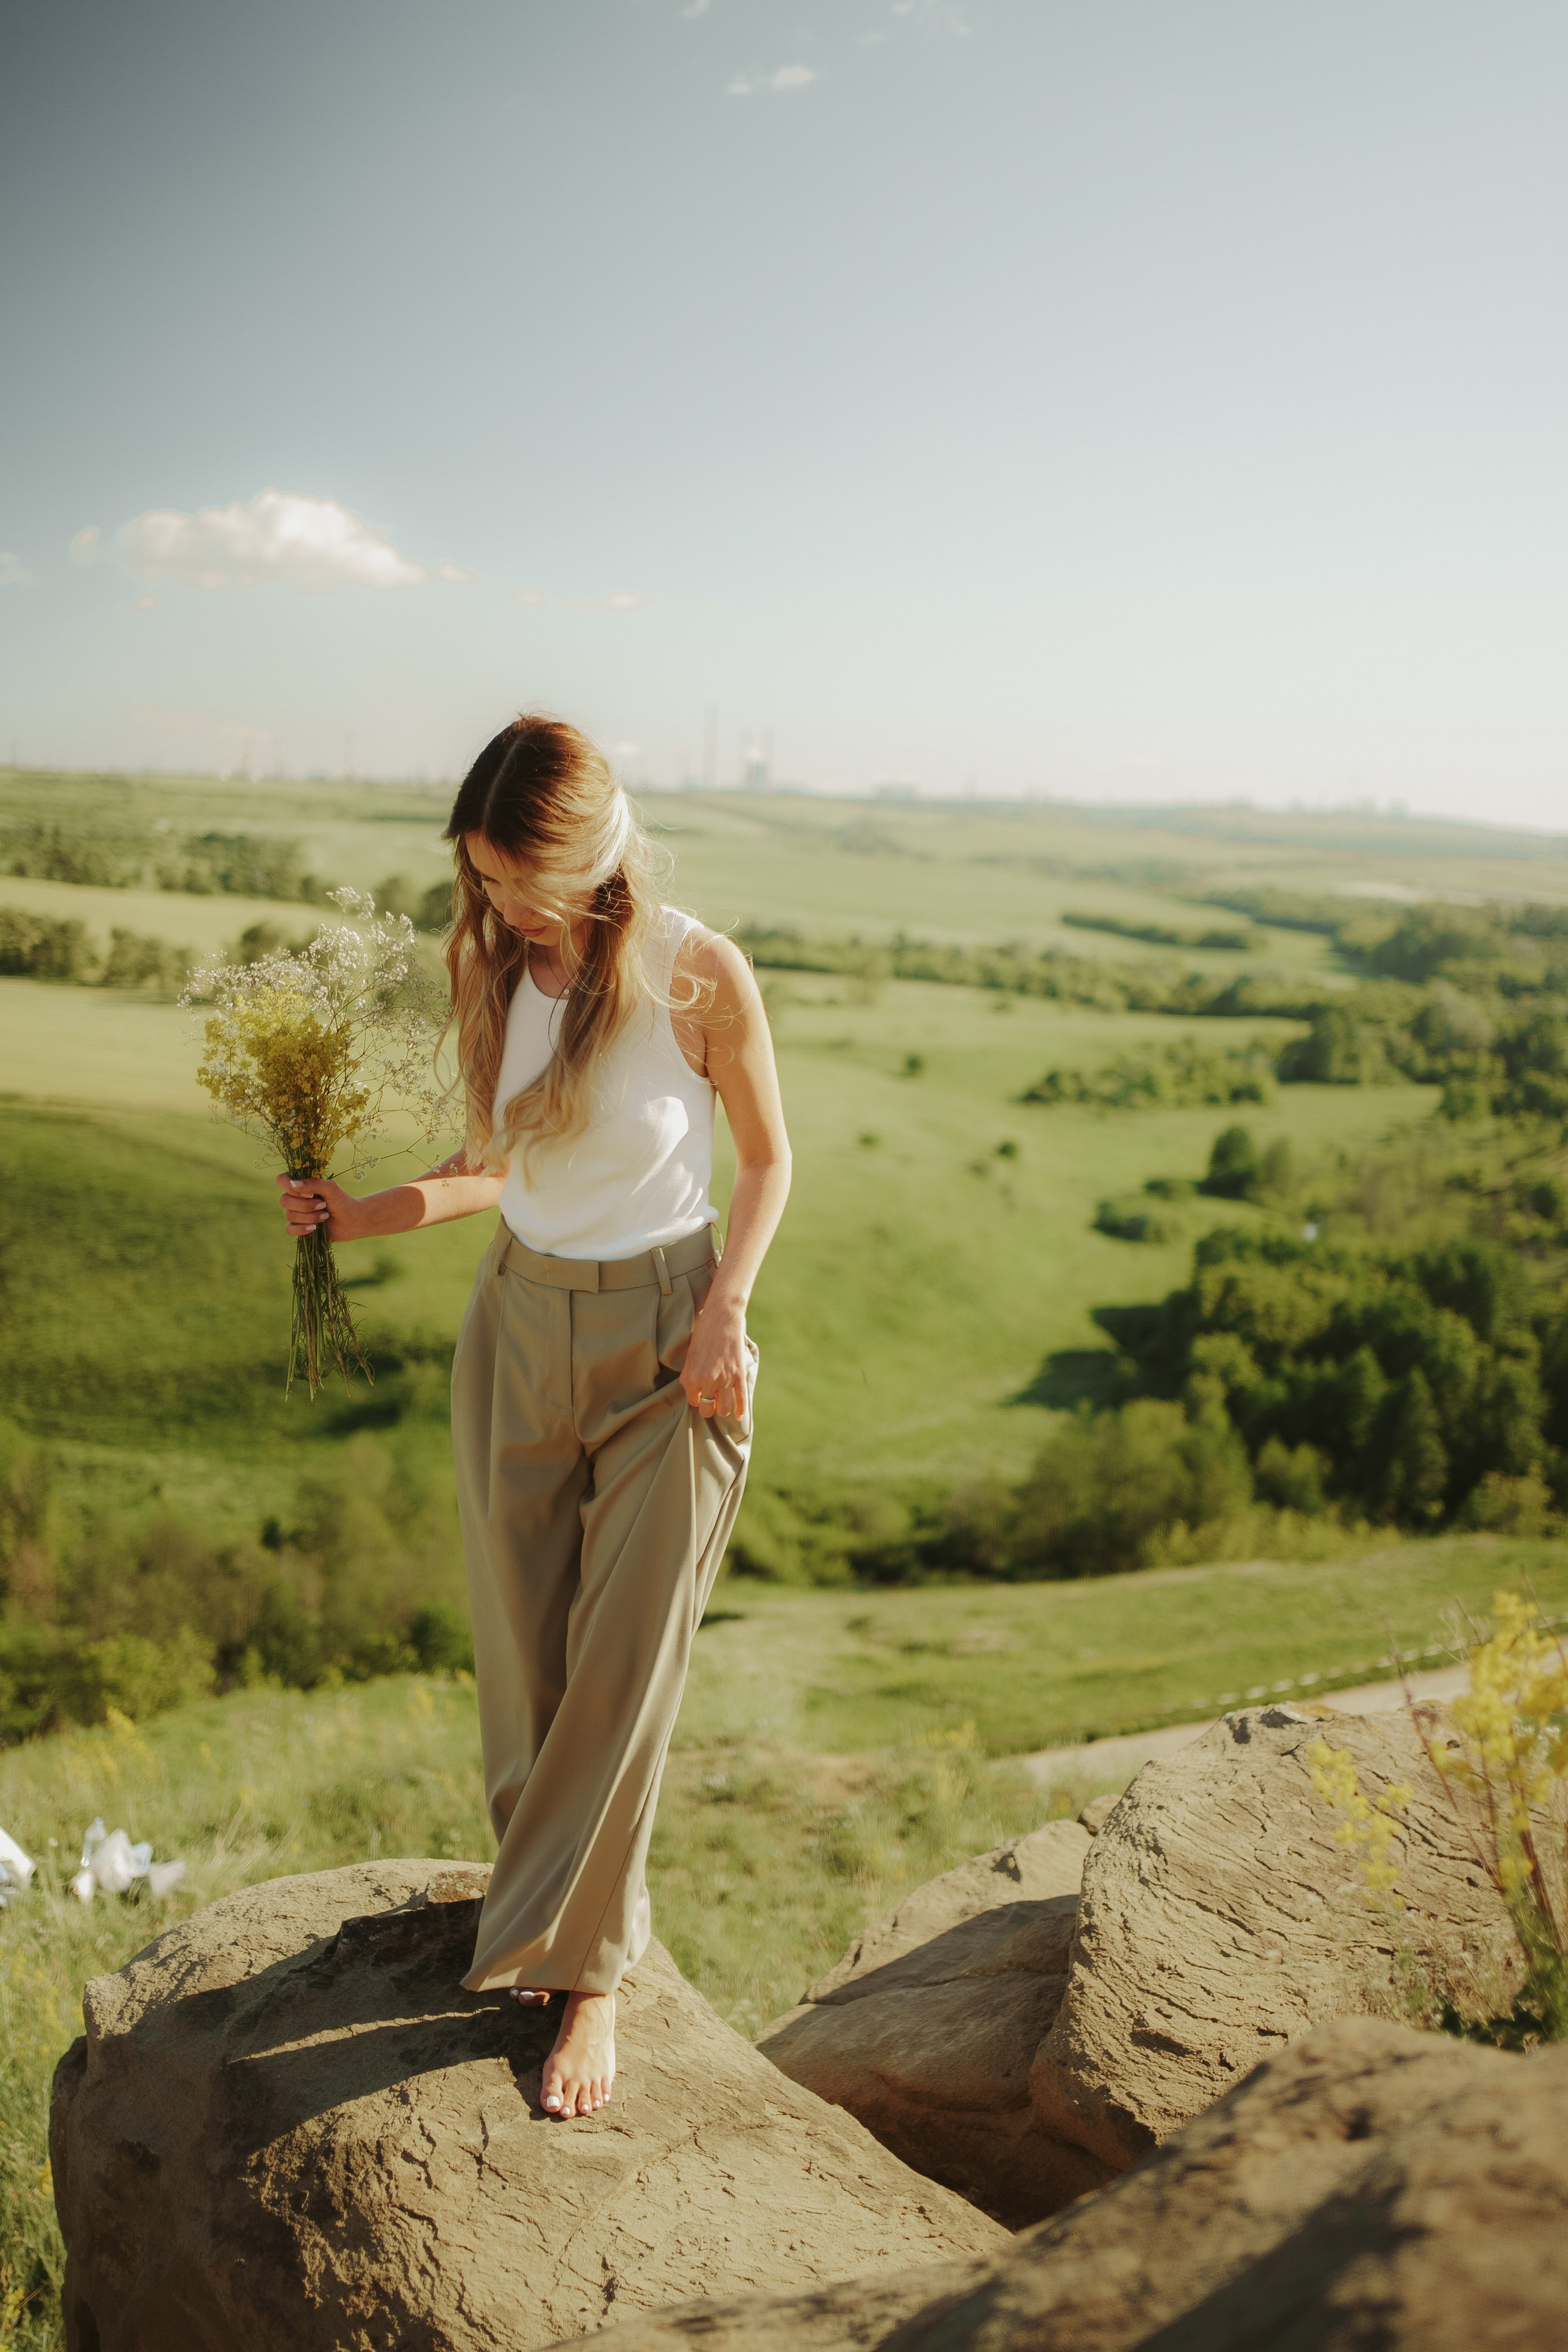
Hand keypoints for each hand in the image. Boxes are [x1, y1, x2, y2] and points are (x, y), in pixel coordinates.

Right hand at [275, 1174, 365, 1242]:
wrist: (352, 1220)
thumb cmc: (343, 1201)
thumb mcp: (331, 1188)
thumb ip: (313, 1184)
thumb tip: (293, 1184)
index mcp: (301, 1185)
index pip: (281, 1180)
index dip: (289, 1187)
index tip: (308, 1193)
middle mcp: (295, 1198)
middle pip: (284, 1200)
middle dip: (305, 1205)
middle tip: (323, 1205)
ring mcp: (296, 1213)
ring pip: (289, 1215)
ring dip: (310, 1217)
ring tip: (325, 1215)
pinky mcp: (299, 1227)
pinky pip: (289, 1229)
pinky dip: (301, 1229)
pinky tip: (314, 1228)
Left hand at [680, 1294, 749, 1421]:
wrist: (722, 1317)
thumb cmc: (703, 1333)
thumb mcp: (690, 1355)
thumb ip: (690, 1374)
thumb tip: (695, 1390)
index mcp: (691, 1377)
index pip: (693, 1401)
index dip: (698, 1399)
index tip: (701, 1395)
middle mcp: (706, 1381)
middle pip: (708, 1410)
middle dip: (709, 1408)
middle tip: (712, 1403)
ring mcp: (724, 1379)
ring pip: (724, 1409)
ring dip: (723, 1409)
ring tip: (723, 1405)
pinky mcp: (738, 1375)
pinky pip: (740, 1399)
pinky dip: (740, 1410)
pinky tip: (739, 1415)